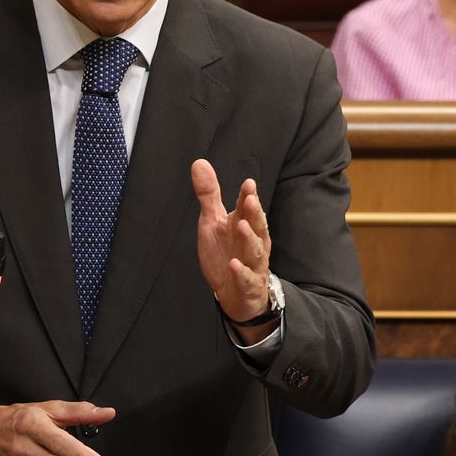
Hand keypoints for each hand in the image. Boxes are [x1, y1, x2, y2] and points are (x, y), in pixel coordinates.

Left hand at [191, 159, 271, 321]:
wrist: (235, 292)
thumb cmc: (226, 251)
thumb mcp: (213, 221)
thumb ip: (209, 194)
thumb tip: (199, 163)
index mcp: (244, 224)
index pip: (248, 207)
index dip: (248, 196)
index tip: (248, 184)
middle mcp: (253, 241)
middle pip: (257, 225)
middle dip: (254, 213)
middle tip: (250, 200)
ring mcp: (253, 263)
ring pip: (255, 249)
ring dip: (249, 238)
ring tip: (241, 226)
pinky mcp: (248, 284)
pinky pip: (247, 278)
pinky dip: (241, 272)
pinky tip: (234, 265)